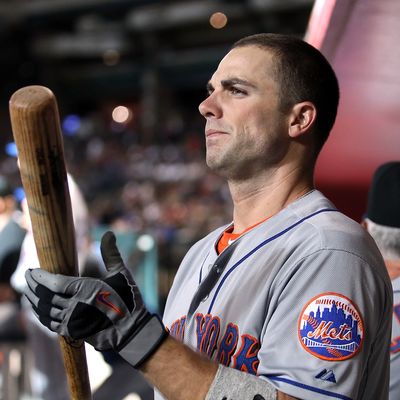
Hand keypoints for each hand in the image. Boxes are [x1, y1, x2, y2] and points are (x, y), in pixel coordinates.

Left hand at [25, 231, 166, 366]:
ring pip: (45, 311)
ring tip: (28, 291)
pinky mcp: (72, 332)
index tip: (32, 269)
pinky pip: (49, 323)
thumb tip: (108, 233)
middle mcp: (76, 306)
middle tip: (26, 276)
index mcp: (86, 289)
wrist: (131, 331)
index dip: (40, 277)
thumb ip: (111, 253)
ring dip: (33, 301)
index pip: (55, 282)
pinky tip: (38, 309)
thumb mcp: (121, 274)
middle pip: (46, 296)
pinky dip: (40, 315)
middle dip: (32, 286)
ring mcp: (72, 321)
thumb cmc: (128, 300)